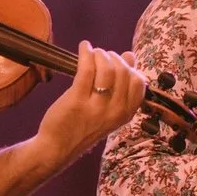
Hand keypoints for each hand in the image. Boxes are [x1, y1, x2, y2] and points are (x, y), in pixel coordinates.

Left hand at [34, 43, 147, 162]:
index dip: (129, 67)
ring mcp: (97, 107)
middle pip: (123, 72)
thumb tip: (130, 55)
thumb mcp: (109, 111)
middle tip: (101, 55)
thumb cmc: (84, 127)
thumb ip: (121, 86)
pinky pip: (86, 70)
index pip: (139, 82)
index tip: (117, 62)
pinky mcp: (77, 101)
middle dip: (113, 57)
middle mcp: (115, 111)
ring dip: (100, 54)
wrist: (57, 148)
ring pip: (107, 69)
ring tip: (92, 53)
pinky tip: (83, 48)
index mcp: (126, 113)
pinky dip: (86, 53)